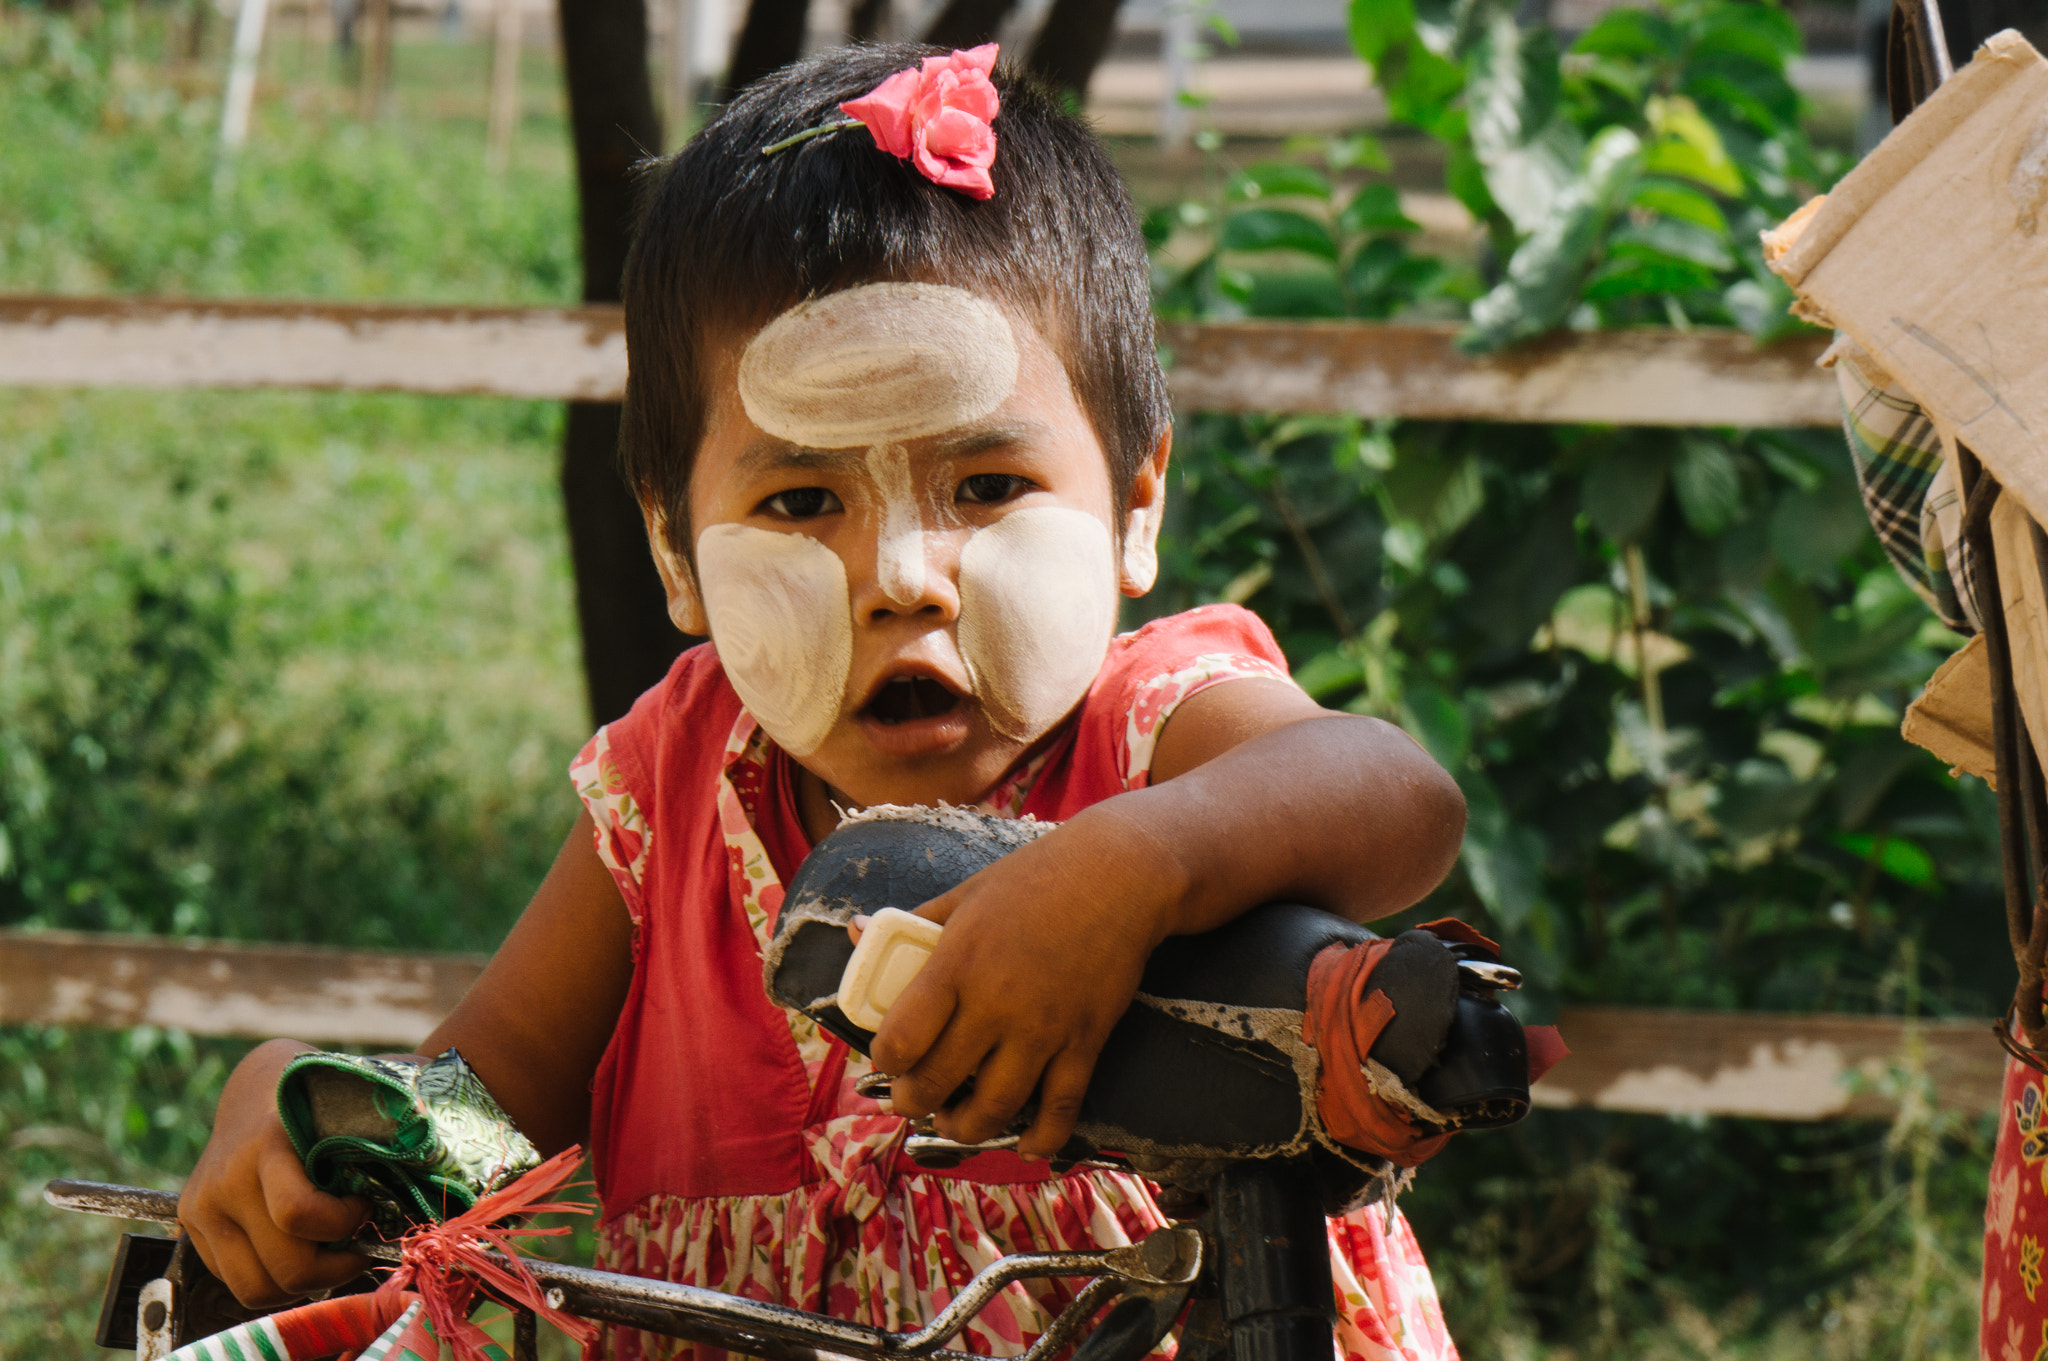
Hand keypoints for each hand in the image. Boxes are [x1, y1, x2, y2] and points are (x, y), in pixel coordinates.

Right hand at [179, 1039, 371, 1307]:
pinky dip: (274, 1279)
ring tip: (331, 1258)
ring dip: (301, 1285)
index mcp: (268, 1142)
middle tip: (359, 1249)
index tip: (368, 1208)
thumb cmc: (322, 1092)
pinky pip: (236, 1281)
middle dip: (332, 1269)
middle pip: (282, 1267)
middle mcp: (226, 1179)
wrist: (256, 1084)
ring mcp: (202, 1207)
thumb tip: (433, 1151)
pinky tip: (300, 1250)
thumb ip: (386, 1125)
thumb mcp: (352, 1096)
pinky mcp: (191, 1226)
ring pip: (255, 1287)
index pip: (298, 1213)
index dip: (343, 1224)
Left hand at [868, 801, 1183, 1158]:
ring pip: (995, 1107)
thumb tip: (853, 930)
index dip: (886, 1060)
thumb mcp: (965, 893)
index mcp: (958, 964)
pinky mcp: (1084, 1042)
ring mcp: (1043, 1029)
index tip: (887, 1059)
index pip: (902, 1039)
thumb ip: (912, 922)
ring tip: (954, 1121)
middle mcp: (996, 1005)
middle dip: (915, 1103)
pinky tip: (1025, 1145)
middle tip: (913, 1100)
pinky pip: (1061, 1108)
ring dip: (965, 1128)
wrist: (1120, 876)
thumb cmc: (1036, 878)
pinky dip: (1042, 1138)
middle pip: (939, 1083)